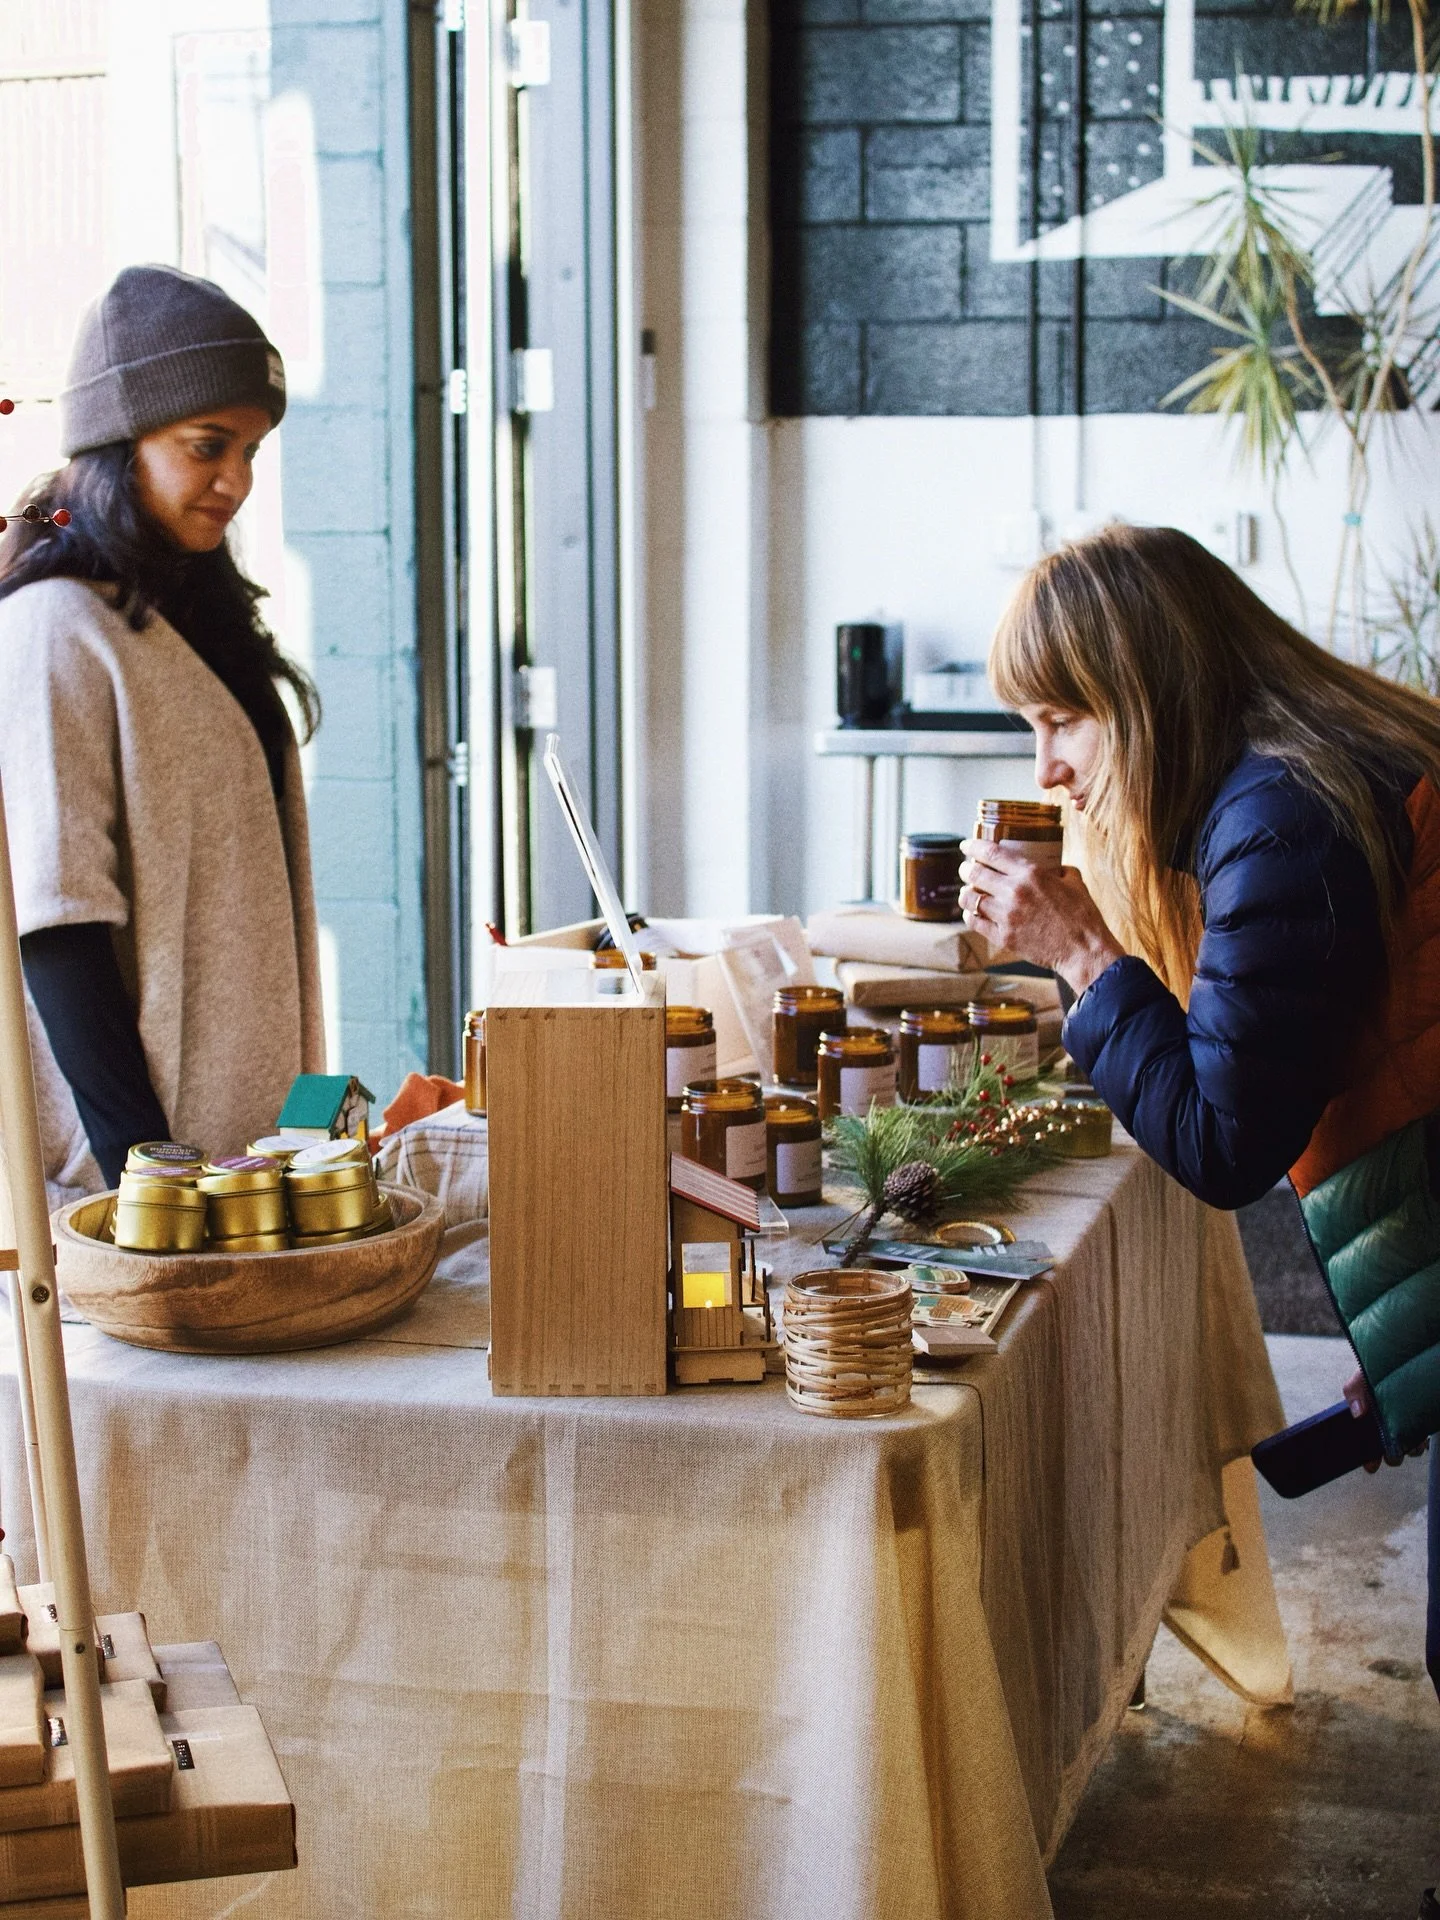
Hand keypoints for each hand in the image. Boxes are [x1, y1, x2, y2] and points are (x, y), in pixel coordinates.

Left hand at [959, 841, 1125, 994]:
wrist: (1083, 951)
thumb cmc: (1082, 916)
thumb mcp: (1074, 882)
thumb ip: (1060, 870)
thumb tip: (1053, 867)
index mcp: (1031, 874)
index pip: (991, 853)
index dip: (973, 846)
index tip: (967, 845)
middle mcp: (1014, 892)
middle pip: (975, 874)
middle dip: (966, 869)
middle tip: (967, 869)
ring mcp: (1006, 916)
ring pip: (969, 899)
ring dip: (966, 893)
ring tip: (968, 892)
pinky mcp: (1003, 937)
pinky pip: (974, 922)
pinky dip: (970, 915)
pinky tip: (973, 913)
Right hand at [1343, 1368, 1427, 1469]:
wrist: (1402, 1361)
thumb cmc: (1377, 1370)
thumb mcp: (1360, 1378)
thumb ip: (1353, 1391)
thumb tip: (1358, 1412)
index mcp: (1369, 1419)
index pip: (1366, 1447)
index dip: (1368, 1458)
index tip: (1371, 1464)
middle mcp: (1386, 1426)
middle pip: (1389, 1453)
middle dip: (1391, 1456)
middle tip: (1392, 1450)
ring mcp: (1404, 1425)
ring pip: (1407, 1450)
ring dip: (1408, 1449)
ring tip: (1410, 1440)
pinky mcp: (1419, 1423)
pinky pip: (1421, 1443)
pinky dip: (1420, 1443)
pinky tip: (1419, 1436)